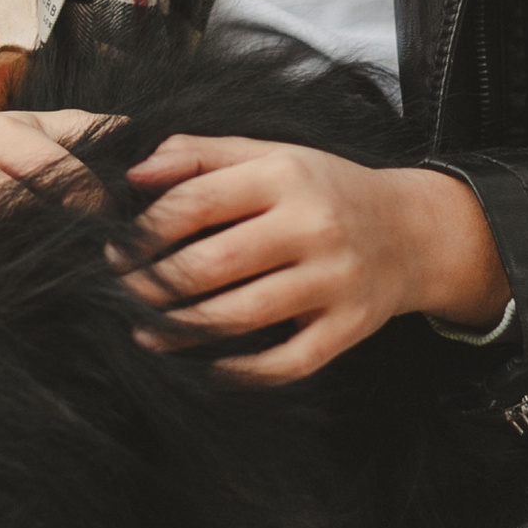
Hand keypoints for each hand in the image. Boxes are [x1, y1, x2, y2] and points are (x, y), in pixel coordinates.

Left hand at [117, 138, 508, 382]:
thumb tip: (134, 173)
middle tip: (123, 293)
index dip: (145, 230)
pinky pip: (284, 363)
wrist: (412, 232)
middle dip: (153, 285)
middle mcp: (313, 226)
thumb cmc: (324, 191)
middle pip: (212, 264)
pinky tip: (205, 366)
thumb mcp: (271, 155)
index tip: (115, 247)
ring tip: (146, 332)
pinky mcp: (348, 328)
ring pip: (240, 317)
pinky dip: (238, 372)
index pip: (197, 202)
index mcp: (286, 176)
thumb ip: (200, 155)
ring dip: (181, 331)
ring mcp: (334, 280)